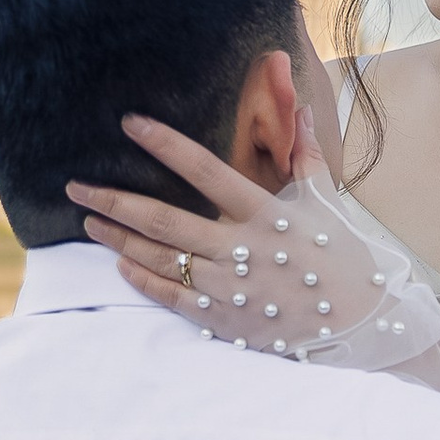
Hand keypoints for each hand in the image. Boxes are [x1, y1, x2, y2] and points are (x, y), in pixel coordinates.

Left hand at [67, 120, 426, 363]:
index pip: (206, 171)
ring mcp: (229, 288)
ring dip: (119, 238)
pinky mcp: (224, 320)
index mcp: (267, 214)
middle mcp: (242, 249)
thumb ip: (306, 157)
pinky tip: (120, 262)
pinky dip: (142, 278)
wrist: (363, 329)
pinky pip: (171, 296)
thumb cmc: (345, 261)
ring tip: (89, 221)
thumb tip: (303, 110)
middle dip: (115, 200)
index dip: (167, 145)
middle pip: (165, 219)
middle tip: (77, 186)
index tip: (131, 125)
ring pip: (160, 258)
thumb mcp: (327, 205)